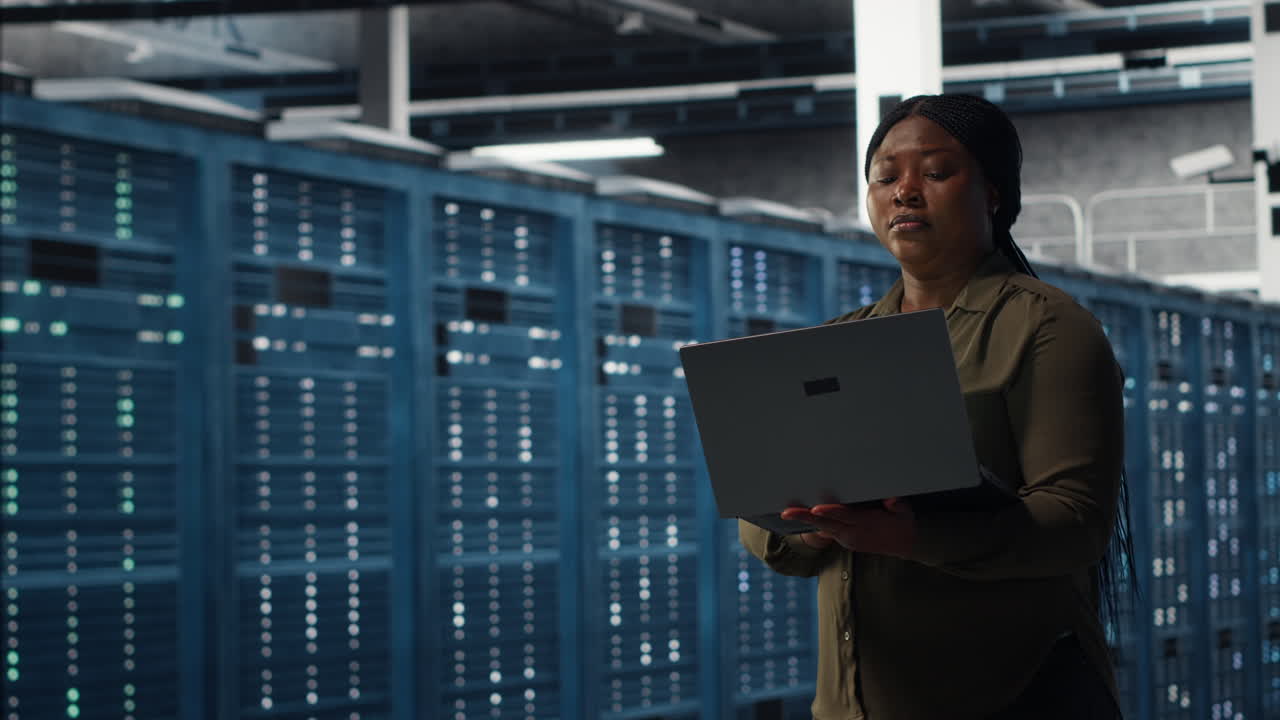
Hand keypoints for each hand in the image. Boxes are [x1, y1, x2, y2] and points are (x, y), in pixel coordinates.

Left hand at [780, 498, 916, 557]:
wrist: (905, 543)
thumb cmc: (903, 522)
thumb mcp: (905, 513)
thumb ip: (898, 506)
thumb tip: (891, 500)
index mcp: (866, 525)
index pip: (845, 517)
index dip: (830, 512)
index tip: (817, 509)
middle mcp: (852, 534)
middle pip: (826, 524)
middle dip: (806, 517)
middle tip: (786, 512)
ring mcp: (847, 538)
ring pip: (823, 528)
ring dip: (805, 520)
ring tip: (786, 511)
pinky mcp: (844, 539)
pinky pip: (826, 530)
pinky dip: (813, 522)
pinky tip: (800, 514)